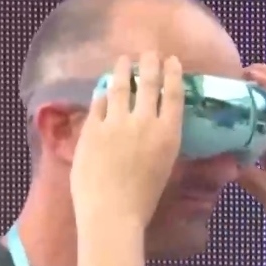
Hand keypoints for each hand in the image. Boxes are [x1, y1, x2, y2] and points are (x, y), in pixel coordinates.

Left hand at [70, 53, 184, 228]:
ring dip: (123, 69)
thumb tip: (160, 123)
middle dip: (150, 63)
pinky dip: (102, 93)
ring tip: (123, 60)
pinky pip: (98, 103)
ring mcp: (116, 123)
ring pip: (121, 86)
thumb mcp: (165, 166)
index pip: (173, 93)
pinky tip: (103, 88)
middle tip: (149, 52)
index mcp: (168, 133)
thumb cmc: (143, 199)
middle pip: (149, 82)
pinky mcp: (92, 129)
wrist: (111, 213)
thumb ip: (163, 140)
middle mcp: (144, 121)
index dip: (173, 73)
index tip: (171, 60)